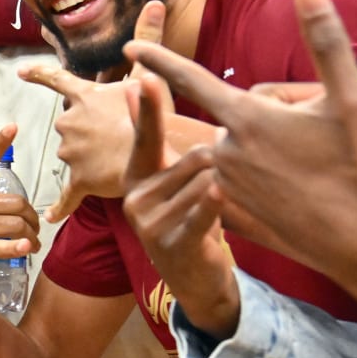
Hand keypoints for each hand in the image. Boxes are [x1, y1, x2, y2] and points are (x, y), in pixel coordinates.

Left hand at [20, 1, 166, 221]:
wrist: (155, 154)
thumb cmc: (154, 113)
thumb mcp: (150, 74)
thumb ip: (149, 40)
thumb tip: (157, 2)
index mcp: (84, 97)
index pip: (57, 82)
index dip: (40, 76)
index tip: (21, 73)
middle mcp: (70, 122)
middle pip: (70, 127)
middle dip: (88, 133)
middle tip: (116, 137)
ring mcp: (71, 152)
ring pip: (73, 156)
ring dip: (91, 159)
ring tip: (118, 159)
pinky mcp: (79, 180)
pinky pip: (67, 196)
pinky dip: (61, 207)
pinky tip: (51, 218)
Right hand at [120, 74, 240, 337]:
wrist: (196, 281)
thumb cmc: (188, 219)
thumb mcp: (170, 179)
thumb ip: (153, 137)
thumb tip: (132, 86)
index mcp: (135, 177)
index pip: (144, 136)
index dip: (148, 108)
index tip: (144, 76)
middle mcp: (135, 198)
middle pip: (192, 159)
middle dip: (219, 166)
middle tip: (223, 188)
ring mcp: (150, 224)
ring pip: (203, 182)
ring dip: (224, 190)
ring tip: (222, 210)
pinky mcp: (172, 245)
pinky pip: (200, 211)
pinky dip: (214, 201)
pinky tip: (221, 193)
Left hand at [127, 0, 356, 314]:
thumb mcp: (353, 99)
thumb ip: (325, 40)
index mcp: (247, 121)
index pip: (191, 81)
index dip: (160, 61)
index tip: (128, 47)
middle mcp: (227, 155)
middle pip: (236, 118)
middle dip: (275, 120)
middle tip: (329, 143)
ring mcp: (230, 190)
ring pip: (240, 153)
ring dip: (272, 154)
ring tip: (324, 173)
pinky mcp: (240, 219)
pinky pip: (238, 187)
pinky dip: (260, 184)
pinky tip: (296, 194)